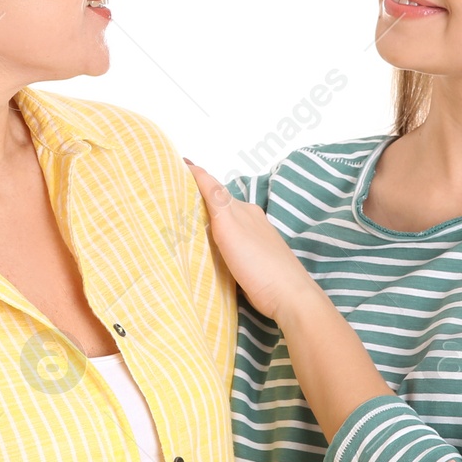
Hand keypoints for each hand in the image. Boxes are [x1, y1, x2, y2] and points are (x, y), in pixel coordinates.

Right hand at [183, 159, 313, 320]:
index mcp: (244, 210)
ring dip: (207, 219)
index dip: (196, 176)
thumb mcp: (231, 225)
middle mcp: (249, 221)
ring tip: (185, 220)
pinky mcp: (252, 262)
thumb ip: (215, 198)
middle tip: (174, 194)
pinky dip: (215, 239)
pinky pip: (228, 243)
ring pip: (224, 224)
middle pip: (219, 205)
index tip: (178, 164)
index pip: (214, 188)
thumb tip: (197, 168)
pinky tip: (208, 248)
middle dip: (199, 198)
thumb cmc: (258, 262)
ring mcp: (253, 242)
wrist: (288, 297)